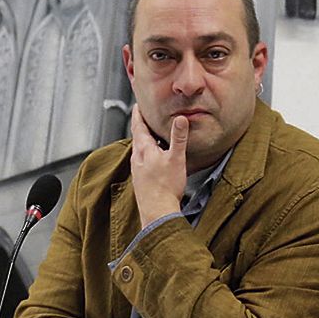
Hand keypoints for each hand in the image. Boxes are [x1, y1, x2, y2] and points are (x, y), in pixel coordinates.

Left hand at [130, 104, 186, 227]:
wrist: (157, 211)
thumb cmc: (166, 187)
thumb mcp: (176, 158)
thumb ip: (178, 138)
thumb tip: (181, 119)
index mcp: (144, 150)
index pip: (138, 126)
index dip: (138, 114)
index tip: (138, 105)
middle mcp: (137, 158)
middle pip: (137, 137)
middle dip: (140, 126)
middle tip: (144, 116)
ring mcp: (138, 170)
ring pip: (139, 150)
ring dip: (143, 141)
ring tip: (150, 136)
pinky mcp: (141, 180)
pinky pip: (142, 161)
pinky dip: (146, 154)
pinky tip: (154, 160)